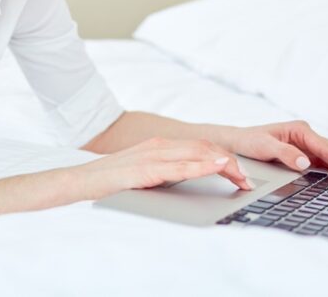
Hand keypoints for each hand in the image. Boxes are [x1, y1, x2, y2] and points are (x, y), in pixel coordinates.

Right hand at [70, 136, 253, 200]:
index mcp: (159, 146)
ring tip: (242, 176)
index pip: (199, 147)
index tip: (240, 173)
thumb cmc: (109, 181)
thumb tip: (188, 181)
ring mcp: (152, 156)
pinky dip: (203, 166)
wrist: (79, 181)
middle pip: (204, 148)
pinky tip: (218, 166)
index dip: (223, 157)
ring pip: (197, 154)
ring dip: (224, 164)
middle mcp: (159, 146)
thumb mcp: (143, 174)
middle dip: (231, 162)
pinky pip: (180, 167)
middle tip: (248, 179)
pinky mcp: (146, 170)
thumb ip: (164, 173)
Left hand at [228, 120, 327, 178]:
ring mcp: (307, 144)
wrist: (237, 143)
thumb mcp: (264, 147)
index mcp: (299, 130)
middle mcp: (306, 135)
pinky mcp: (305, 153)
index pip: (325, 147)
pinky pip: (327, 160)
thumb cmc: (249, 142)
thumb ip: (285, 153)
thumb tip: (305, 162)